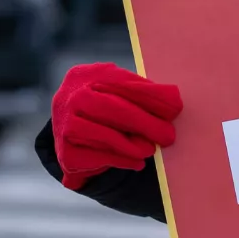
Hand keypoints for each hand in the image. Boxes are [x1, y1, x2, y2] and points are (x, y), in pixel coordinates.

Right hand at [51, 63, 182, 189]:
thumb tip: (173, 99)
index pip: (121, 82)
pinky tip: (137, 162)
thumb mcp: (121, 95)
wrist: (76, 141)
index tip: (176, 107)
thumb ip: (144, 94)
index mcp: (86, 75)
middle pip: (110, 107)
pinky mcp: (65, 152)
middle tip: (168, 135)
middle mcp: (70, 97)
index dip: (150, 95)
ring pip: (102, 134)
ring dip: (132, 144)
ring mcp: (63, 124)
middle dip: (144, 122)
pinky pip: (97, 157)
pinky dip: (121, 160)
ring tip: (151, 149)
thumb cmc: (107, 112)